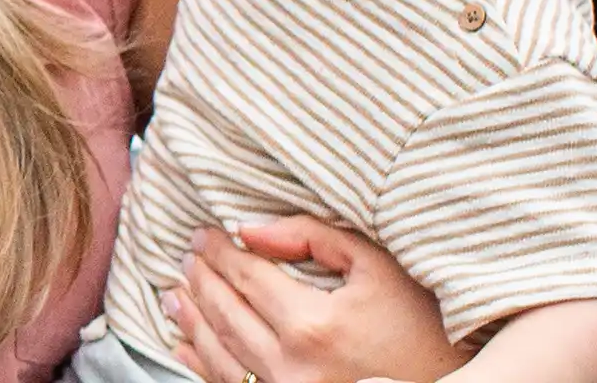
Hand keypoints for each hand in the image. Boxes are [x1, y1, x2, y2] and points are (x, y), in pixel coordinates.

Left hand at [160, 218, 469, 382]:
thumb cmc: (421, 323)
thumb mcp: (375, 266)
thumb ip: (311, 238)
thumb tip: (248, 230)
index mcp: (311, 324)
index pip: (246, 276)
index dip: (219, 250)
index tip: (204, 233)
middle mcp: (290, 366)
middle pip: (226, 313)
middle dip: (201, 280)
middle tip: (187, 256)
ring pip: (220, 354)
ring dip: (191, 320)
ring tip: (175, 295)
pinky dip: (201, 363)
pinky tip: (187, 345)